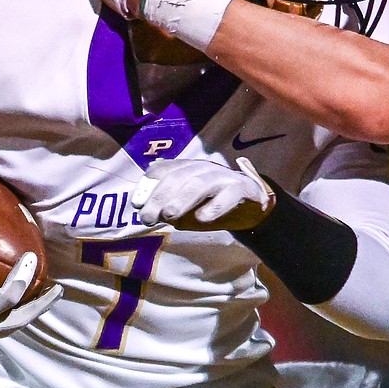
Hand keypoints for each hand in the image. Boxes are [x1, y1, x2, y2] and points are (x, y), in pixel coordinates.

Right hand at [0, 226, 62, 361]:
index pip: (4, 301)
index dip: (20, 279)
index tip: (30, 258)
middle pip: (18, 322)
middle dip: (39, 306)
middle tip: (58, 290)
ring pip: (12, 327)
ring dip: (30, 311)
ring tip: (46, 295)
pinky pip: (1, 325)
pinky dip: (15, 313)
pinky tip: (19, 301)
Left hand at [133, 157, 275, 230]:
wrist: (252, 206)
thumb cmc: (212, 203)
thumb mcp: (187, 205)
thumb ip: (168, 204)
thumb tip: (145, 209)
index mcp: (188, 168)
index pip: (164, 170)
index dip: (148, 186)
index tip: (136, 205)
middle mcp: (204, 168)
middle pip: (178, 177)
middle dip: (160, 196)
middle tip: (147, 218)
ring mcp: (223, 176)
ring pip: (200, 183)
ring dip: (182, 199)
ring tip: (169, 215)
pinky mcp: (242, 188)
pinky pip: (228, 194)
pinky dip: (215, 206)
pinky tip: (203, 219)